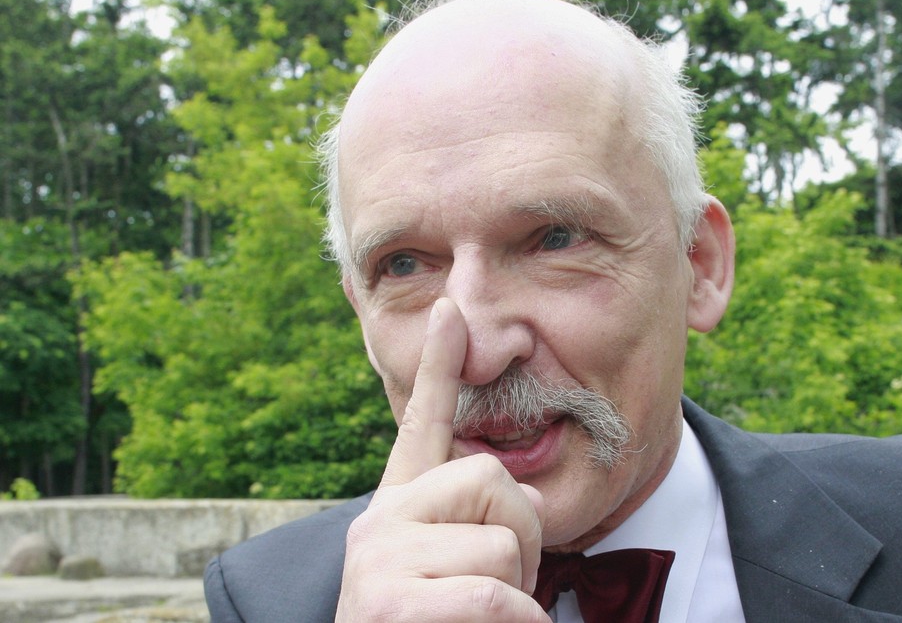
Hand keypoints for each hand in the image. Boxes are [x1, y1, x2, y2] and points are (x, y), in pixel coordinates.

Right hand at [336, 298, 549, 621]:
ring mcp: (378, 560)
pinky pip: (498, 597)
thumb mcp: (447, 578)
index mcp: (397, 513)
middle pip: (493, 481)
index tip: (452, 308)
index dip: (438, 368)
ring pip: (504, 545)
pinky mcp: (389, 601)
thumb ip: (470, 533)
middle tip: (499, 596)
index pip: (421, 426)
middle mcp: (379, 524)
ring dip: (517, 598)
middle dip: (523, 541)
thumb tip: (510, 495)